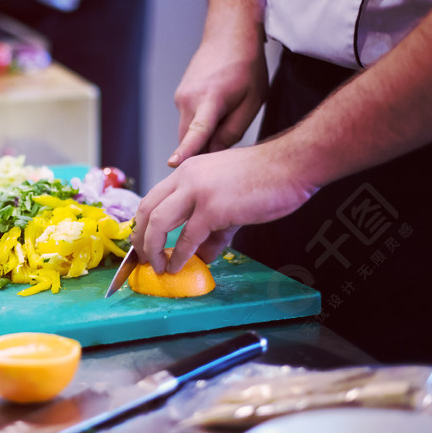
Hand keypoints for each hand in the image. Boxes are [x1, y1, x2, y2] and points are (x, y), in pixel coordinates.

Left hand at [133, 142, 315, 273]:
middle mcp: (185, 177)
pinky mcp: (213, 208)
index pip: (152, 198)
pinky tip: (176, 267)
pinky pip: (187, 238)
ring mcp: (197, 191)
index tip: (144, 244)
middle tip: (143, 259)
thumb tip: (203, 255)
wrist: (291, 165)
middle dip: (140, 239)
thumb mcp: (230, 201)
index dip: (143, 224)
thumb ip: (214, 229)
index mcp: (187, 171)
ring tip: (157, 267)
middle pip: (146, 210)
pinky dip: (178, 256)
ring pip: (157, 222)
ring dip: (152, 249)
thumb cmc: (266, 178)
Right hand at [168, 37, 268, 166]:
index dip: (186, 150)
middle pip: (188, 138)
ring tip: (226, 114)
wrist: (229, 36)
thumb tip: (214, 152)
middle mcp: (189, 98)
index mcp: (211, 99)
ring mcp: (180, 96)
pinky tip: (217, 106)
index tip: (172, 163)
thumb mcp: (252, 101)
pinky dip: (199, 122)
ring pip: (187, 129)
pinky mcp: (179, 95)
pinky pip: (187, 119)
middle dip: (202, 149)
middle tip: (228, 143)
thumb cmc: (246, 67)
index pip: (197, 131)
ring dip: (202, 134)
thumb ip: (233, 130)